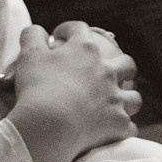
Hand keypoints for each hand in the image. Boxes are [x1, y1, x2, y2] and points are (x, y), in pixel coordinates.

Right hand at [3, 22, 140, 161]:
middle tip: (103, 72)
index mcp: (84, 50)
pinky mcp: (118, 123)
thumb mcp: (28, 55)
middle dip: (118, 65)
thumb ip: (32, 36)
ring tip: (115, 103)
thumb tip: (37, 31)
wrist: (48, 124)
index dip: (69, 31)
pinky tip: (116, 131)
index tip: (60, 37)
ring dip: (126, 98)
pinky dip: (123, 129)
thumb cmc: (37, 88)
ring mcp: (116, 98)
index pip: (80, 30)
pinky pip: (129, 128)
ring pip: (133, 96)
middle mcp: (106, 71)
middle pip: (124, 62)